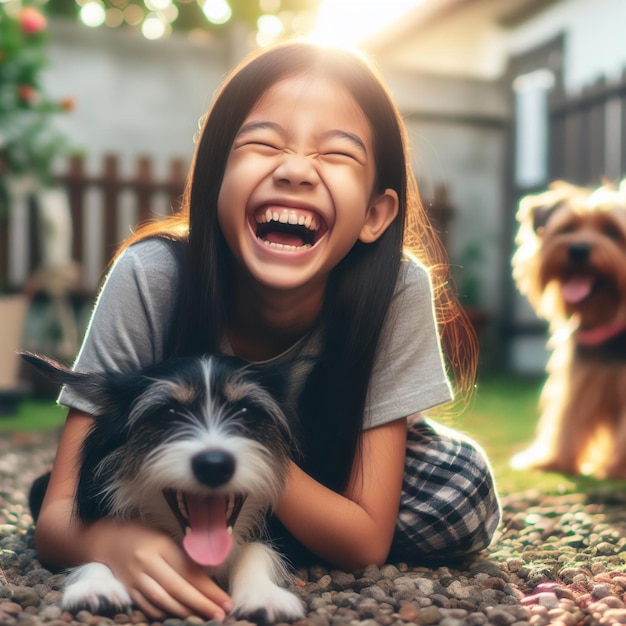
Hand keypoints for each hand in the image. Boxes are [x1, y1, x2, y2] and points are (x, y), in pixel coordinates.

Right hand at [89, 519, 232, 619]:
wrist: (107, 540)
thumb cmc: (143, 534)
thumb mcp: (165, 536)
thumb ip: (182, 555)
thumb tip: (207, 577)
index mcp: (160, 545)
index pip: (188, 570)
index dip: (208, 587)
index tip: (225, 599)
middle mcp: (147, 562)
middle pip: (177, 588)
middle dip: (201, 604)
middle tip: (220, 614)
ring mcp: (135, 578)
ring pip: (162, 601)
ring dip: (185, 612)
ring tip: (204, 618)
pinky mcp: (127, 591)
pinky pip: (147, 607)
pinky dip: (164, 614)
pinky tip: (180, 617)